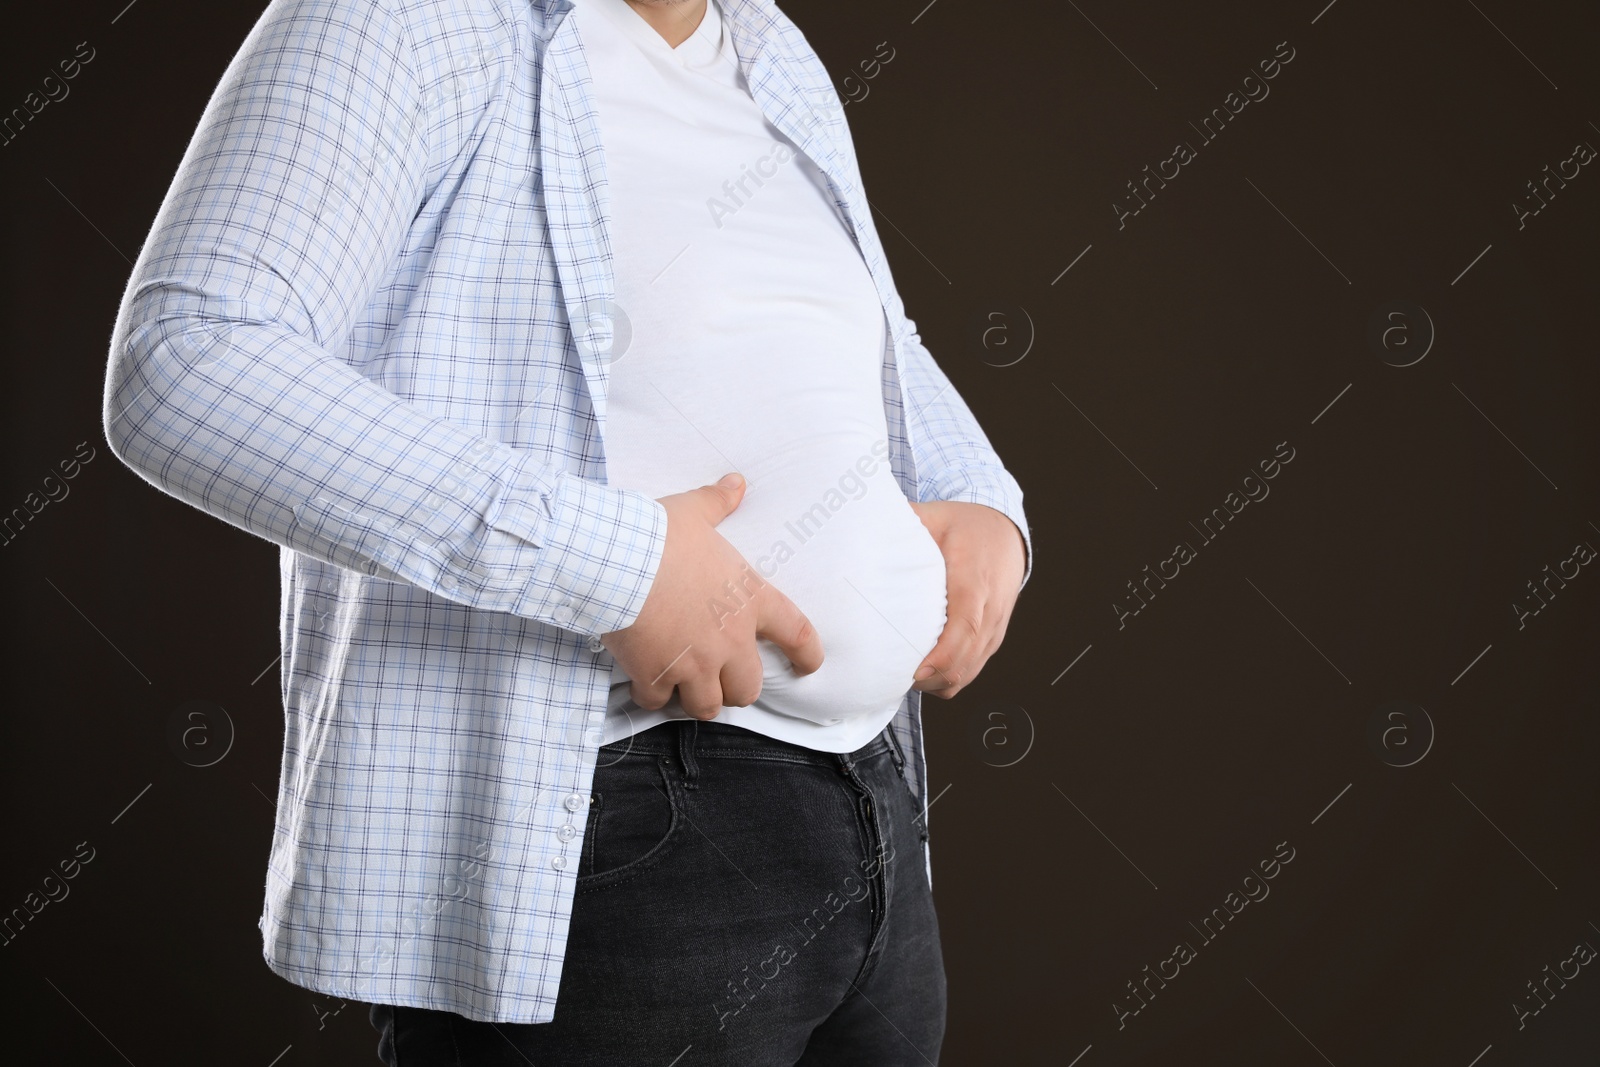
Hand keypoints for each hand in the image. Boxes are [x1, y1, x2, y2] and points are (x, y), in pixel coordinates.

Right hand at [601, 473, 824, 718]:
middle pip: (747, 688)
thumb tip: (736, 483)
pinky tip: (645, 682)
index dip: (808, 655)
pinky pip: (657, 701)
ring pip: (707, 706)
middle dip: (737, 688)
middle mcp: (728, 641)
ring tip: (687, 687)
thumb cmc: (660, 536)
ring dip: (699, 699)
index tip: (810, 665)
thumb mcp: (694, 512)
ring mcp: (693, 664)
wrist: (617, 561)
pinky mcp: (655, 676)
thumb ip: (718, 502)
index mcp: (749, 601)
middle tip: (723, 678)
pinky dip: (653, 695)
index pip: (796, 634)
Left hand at [907, 500, 1025, 698]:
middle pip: (967, 659)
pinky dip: (948, 677)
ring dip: (938, 682)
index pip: (966, 627)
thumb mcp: (935, 517)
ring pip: (970, 672)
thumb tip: (862, 524)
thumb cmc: (967, 526)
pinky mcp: (993, 639)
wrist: (1006, 534)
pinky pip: (973, 670)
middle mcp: (990, 610)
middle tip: (895, 678)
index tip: (914, 671)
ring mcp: (995, 628)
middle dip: (932, 678)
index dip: (941, 656)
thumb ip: (903, 523)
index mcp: (974, 581)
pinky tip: (924, 670)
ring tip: (904, 676)